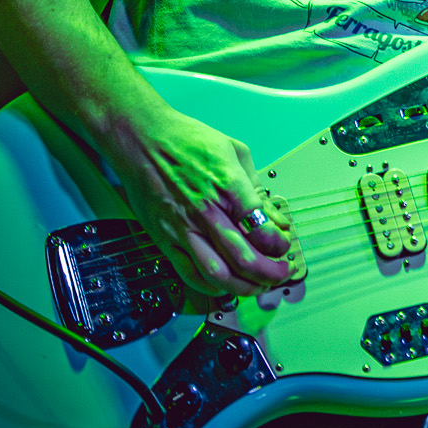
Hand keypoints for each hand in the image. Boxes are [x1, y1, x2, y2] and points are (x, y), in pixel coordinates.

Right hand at [97, 99, 298, 296]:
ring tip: (257, 286)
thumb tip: (274, 216)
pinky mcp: (165, 238)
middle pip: (244, 258)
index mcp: (228, 186)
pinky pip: (189, 273)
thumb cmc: (187, 140)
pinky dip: (210, 287)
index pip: (261, 229)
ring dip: (243, 287)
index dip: (279, 245)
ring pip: (217, 274)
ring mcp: (183, 228)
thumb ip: (255, 186)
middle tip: (280, 275)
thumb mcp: (234, 150)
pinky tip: (225, 287)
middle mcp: (207, 211)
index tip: (284, 247)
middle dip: (269, 274)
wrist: (142, 139)